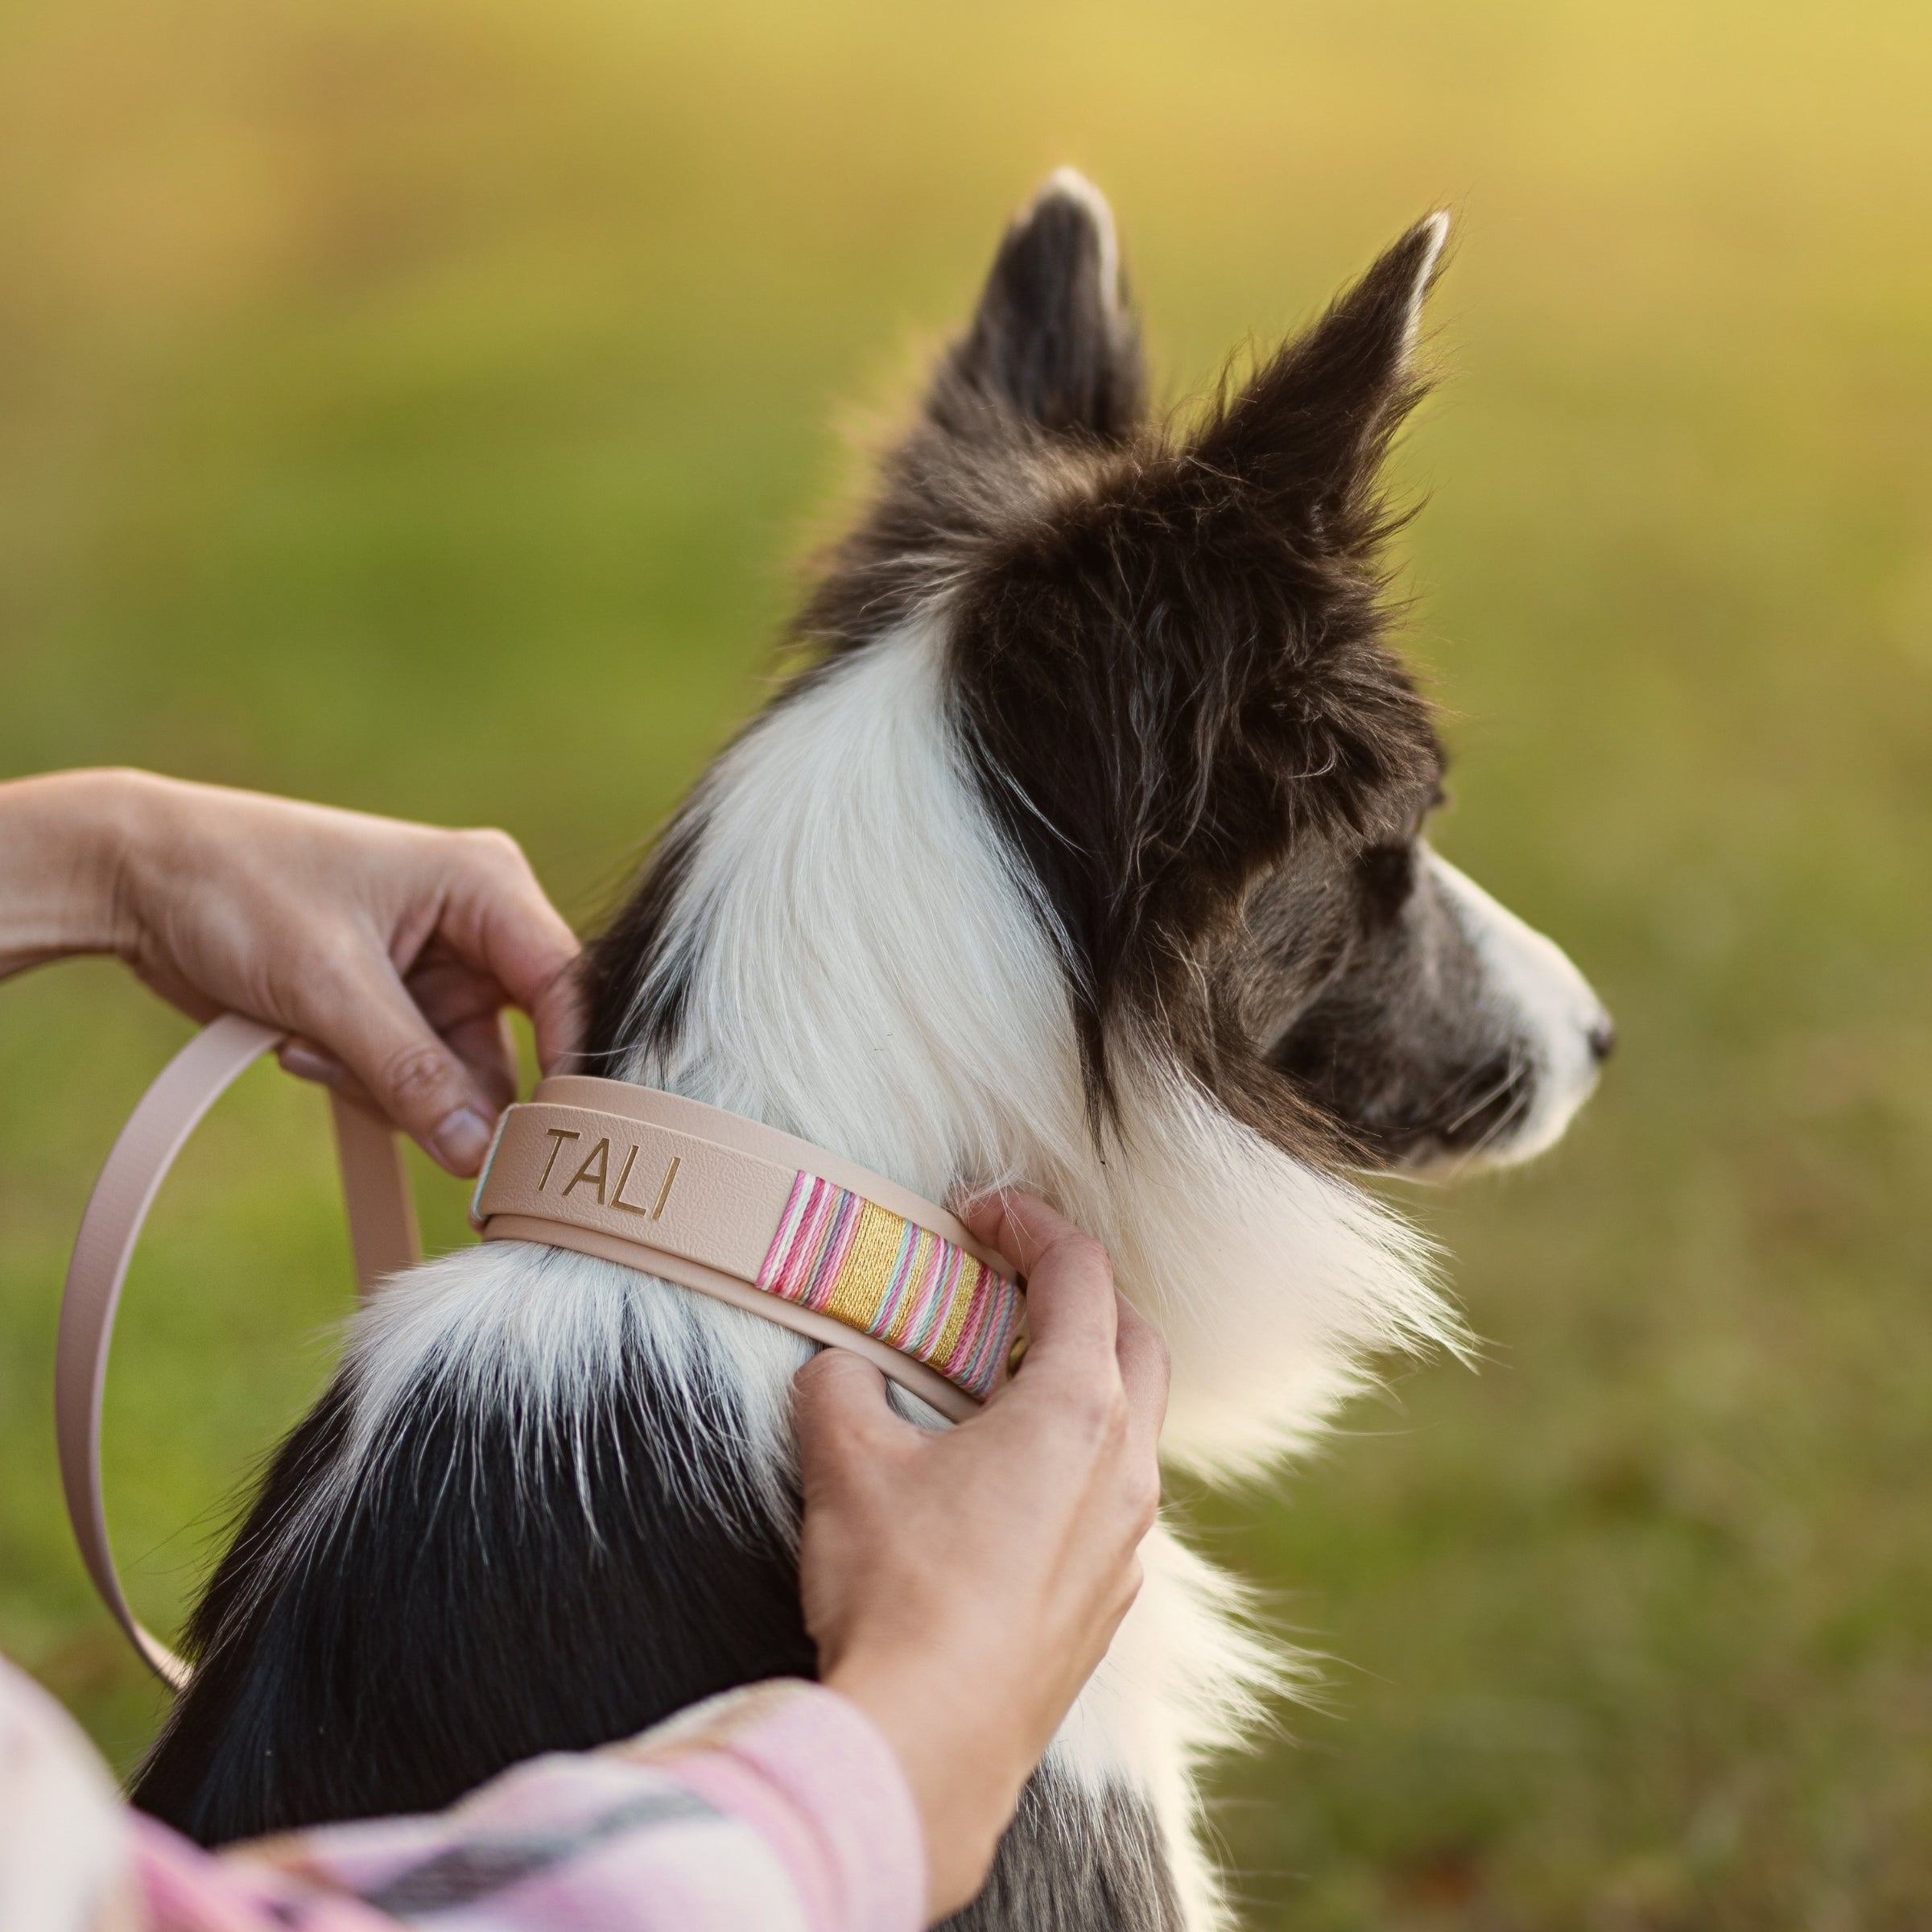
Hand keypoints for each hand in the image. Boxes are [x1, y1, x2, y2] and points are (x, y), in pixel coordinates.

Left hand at [0, 769, 580, 1172]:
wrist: (137, 877)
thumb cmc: (237, 888)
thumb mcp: (327, 984)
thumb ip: (410, 1072)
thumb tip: (478, 1155)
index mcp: (486, 886)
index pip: (565, 988)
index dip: (569, 1063)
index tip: (549, 1139)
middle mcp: (479, 931)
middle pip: (515, 1048)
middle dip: (442, 1086)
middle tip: (378, 1091)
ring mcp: (440, 976)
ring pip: (460, 1080)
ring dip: (386, 1088)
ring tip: (308, 1044)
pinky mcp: (401, 1012)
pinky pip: (416, 1085)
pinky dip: (359, 1084)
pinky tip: (298, 1044)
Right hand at [792, 1192, 1167, 1922]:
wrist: (929, 1745)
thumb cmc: (897, 1591)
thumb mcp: (843, 1464)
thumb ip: (840, 1387)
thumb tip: (840, 1370)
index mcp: (1075, 1408)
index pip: (1080, 1273)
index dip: (1030, 1222)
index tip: (979, 1211)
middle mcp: (1125, 1467)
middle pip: (1135, 1339)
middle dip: (1080, 1295)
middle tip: (1008, 1286)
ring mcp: (1128, 1542)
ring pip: (1134, 1427)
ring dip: (1080, 1385)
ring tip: (999, 1389)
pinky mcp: (1110, 1605)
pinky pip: (1114, 1503)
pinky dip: (1076, 1465)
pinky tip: (1005, 1492)